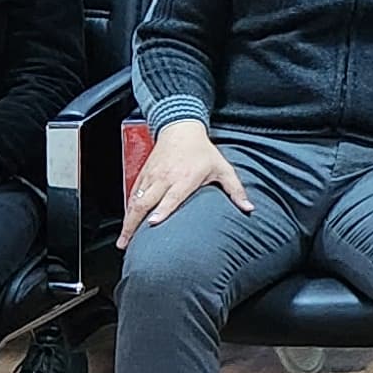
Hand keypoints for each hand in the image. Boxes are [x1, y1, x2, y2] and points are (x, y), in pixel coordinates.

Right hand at [123, 120, 251, 237]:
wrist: (181, 129)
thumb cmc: (202, 151)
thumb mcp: (223, 168)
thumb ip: (235, 190)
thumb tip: (249, 208)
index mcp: (185, 178)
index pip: (171, 196)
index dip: (162, 210)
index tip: (153, 224)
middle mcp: (165, 178)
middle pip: (146, 203)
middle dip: (134, 224)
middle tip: (127, 243)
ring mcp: (152, 176)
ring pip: (136, 200)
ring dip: (128, 220)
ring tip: (123, 240)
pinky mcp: (144, 174)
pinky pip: (133, 194)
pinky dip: (128, 209)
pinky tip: (126, 223)